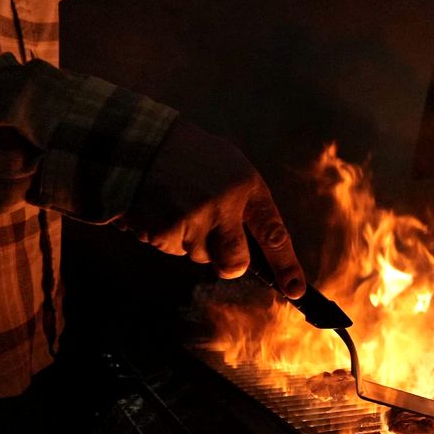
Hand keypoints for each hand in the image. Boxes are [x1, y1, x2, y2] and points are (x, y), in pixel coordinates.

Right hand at [120, 118, 305, 296]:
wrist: (139, 142)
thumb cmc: (190, 156)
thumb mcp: (230, 167)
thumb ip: (244, 204)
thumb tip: (251, 246)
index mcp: (245, 186)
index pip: (273, 234)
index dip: (285, 266)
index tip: (295, 291)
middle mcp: (223, 206)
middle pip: (234, 263)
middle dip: (229, 264)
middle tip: (217, 247)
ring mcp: (193, 221)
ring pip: (199, 256)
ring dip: (191, 240)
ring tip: (179, 205)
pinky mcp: (163, 231)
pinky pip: (171, 249)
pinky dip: (165, 234)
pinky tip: (160, 208)